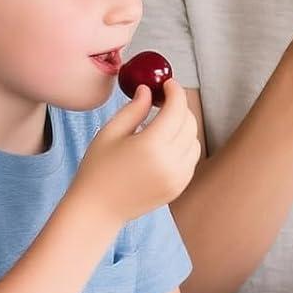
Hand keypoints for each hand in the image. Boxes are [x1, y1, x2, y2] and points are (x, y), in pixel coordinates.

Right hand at [70, 78, 200, 228]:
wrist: (98, 210)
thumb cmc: (98, 169)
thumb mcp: (110, 132)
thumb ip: (134, 108)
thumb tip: (148, 90)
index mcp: (152, 145)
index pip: (176, 109)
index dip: (175, 91)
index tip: (168, 83)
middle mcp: (171, 162)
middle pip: (189, 122)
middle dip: (179, 106)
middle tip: (163, 100)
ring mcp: (178, 177)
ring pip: (194, 139)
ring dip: (183, 125)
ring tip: (162, 123)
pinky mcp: (179, 187)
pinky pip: (192, 158)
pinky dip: (185, 144)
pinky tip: (166, 143)